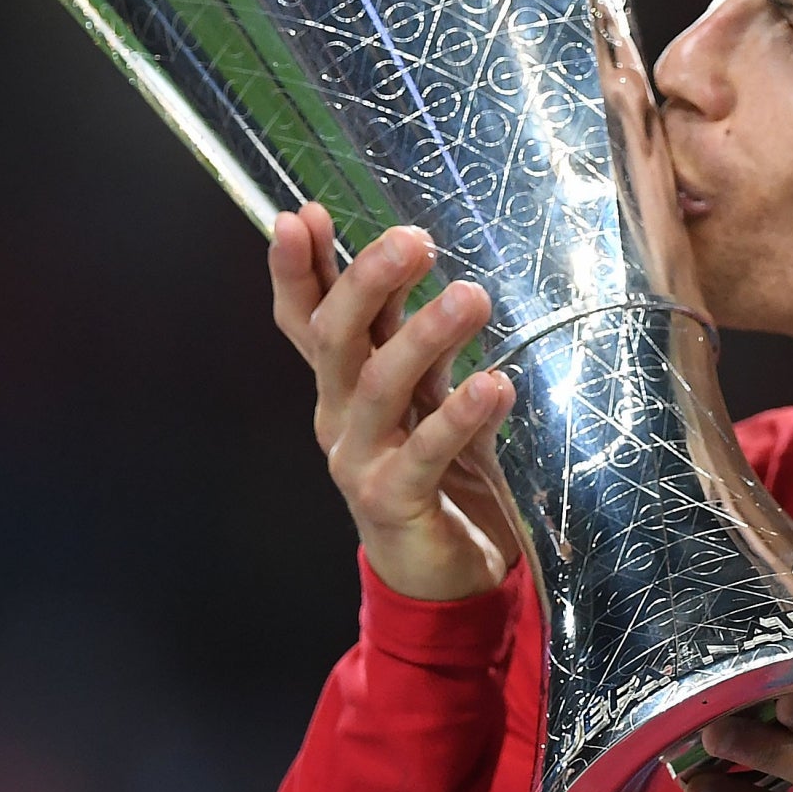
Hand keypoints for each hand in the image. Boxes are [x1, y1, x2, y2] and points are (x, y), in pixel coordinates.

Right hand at [267, 203, 518, 601]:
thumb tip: (408, 252)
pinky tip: (494, 386)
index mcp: (342, 384)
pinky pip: (425, 452)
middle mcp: (339, 417)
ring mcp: (360, 460)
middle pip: (335, 340)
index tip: (302, 215)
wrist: (449, 576)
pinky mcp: (394, 501)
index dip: (298, 269)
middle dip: (365, 283)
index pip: (306, 317)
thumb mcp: (426, 390)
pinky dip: (459, 417)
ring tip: (470, 297)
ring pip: (378, 386)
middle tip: (413, 241)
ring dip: (422, 337)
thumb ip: (411, 331)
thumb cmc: (442, 470)